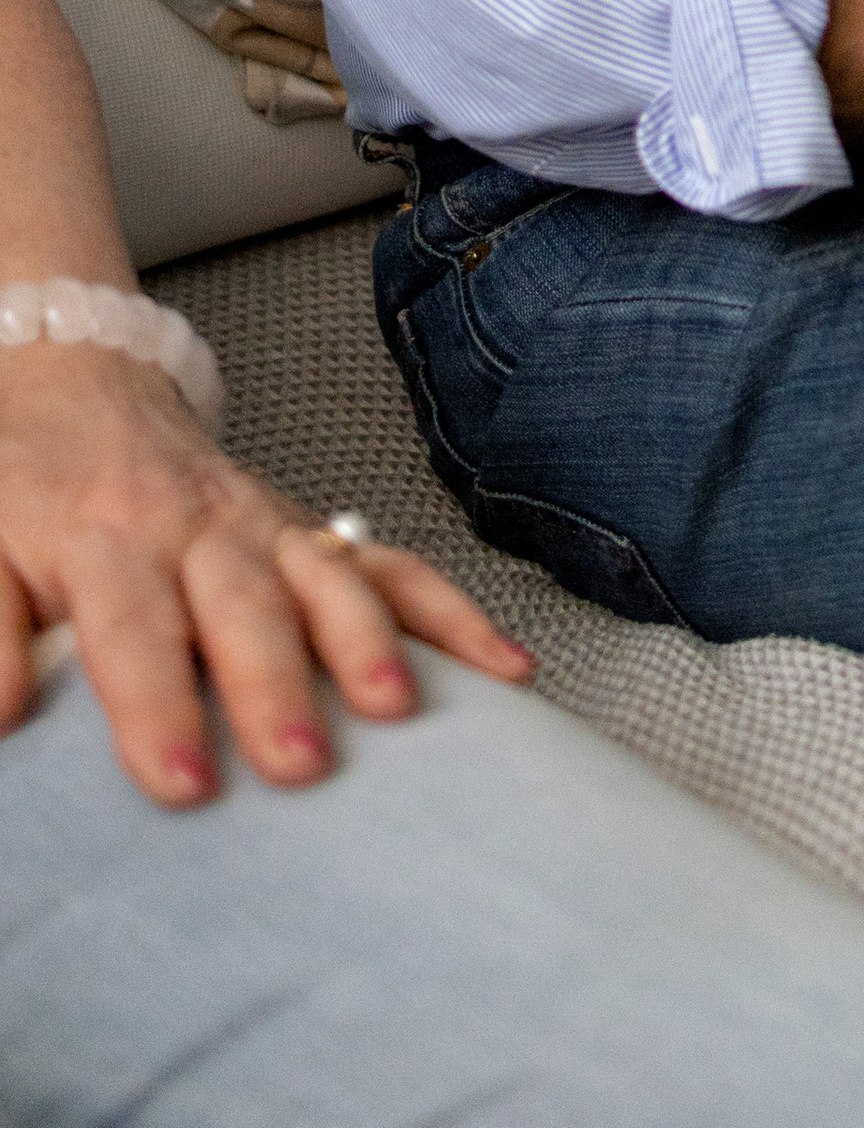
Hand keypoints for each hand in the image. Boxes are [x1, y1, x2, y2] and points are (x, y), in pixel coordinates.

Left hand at [0, 333, 533, 804]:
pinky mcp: (313, 533)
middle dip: (276, 681)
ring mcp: (268, 527)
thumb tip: (0, 719)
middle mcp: (197, 529)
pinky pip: (394, 566)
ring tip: (400, 711)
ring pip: (328, 577)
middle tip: (299, 764)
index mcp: (106, 540)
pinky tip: (503, 668)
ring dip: (367, 641)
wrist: (84, 393)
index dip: (155, 703)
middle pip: (242, 604)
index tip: (181, 781)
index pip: (132, 628)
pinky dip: (452, 614)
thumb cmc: (26, 492)